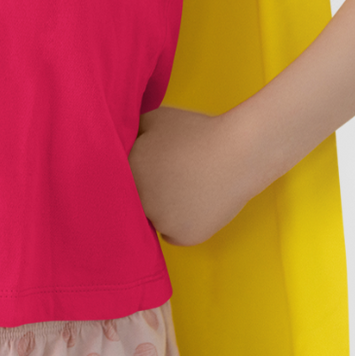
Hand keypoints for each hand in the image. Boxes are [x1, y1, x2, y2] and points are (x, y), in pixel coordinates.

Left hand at [128, 106, 255, 246]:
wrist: (239, 153)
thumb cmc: (196, 131)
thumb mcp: (154, 118)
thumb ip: (129, 131)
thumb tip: (118, 138)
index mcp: (128, 170)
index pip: (115, 179)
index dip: (130, 173)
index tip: (145, 168)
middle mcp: (139, 200)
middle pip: (133, 202)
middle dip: (144, 191)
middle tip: (165, 178)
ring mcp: (160, 221)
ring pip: (151, 219)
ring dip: (160, 208)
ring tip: (183, 188)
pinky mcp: (182, 237)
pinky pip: (171, 232)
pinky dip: (178, 222)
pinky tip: (192, 203)